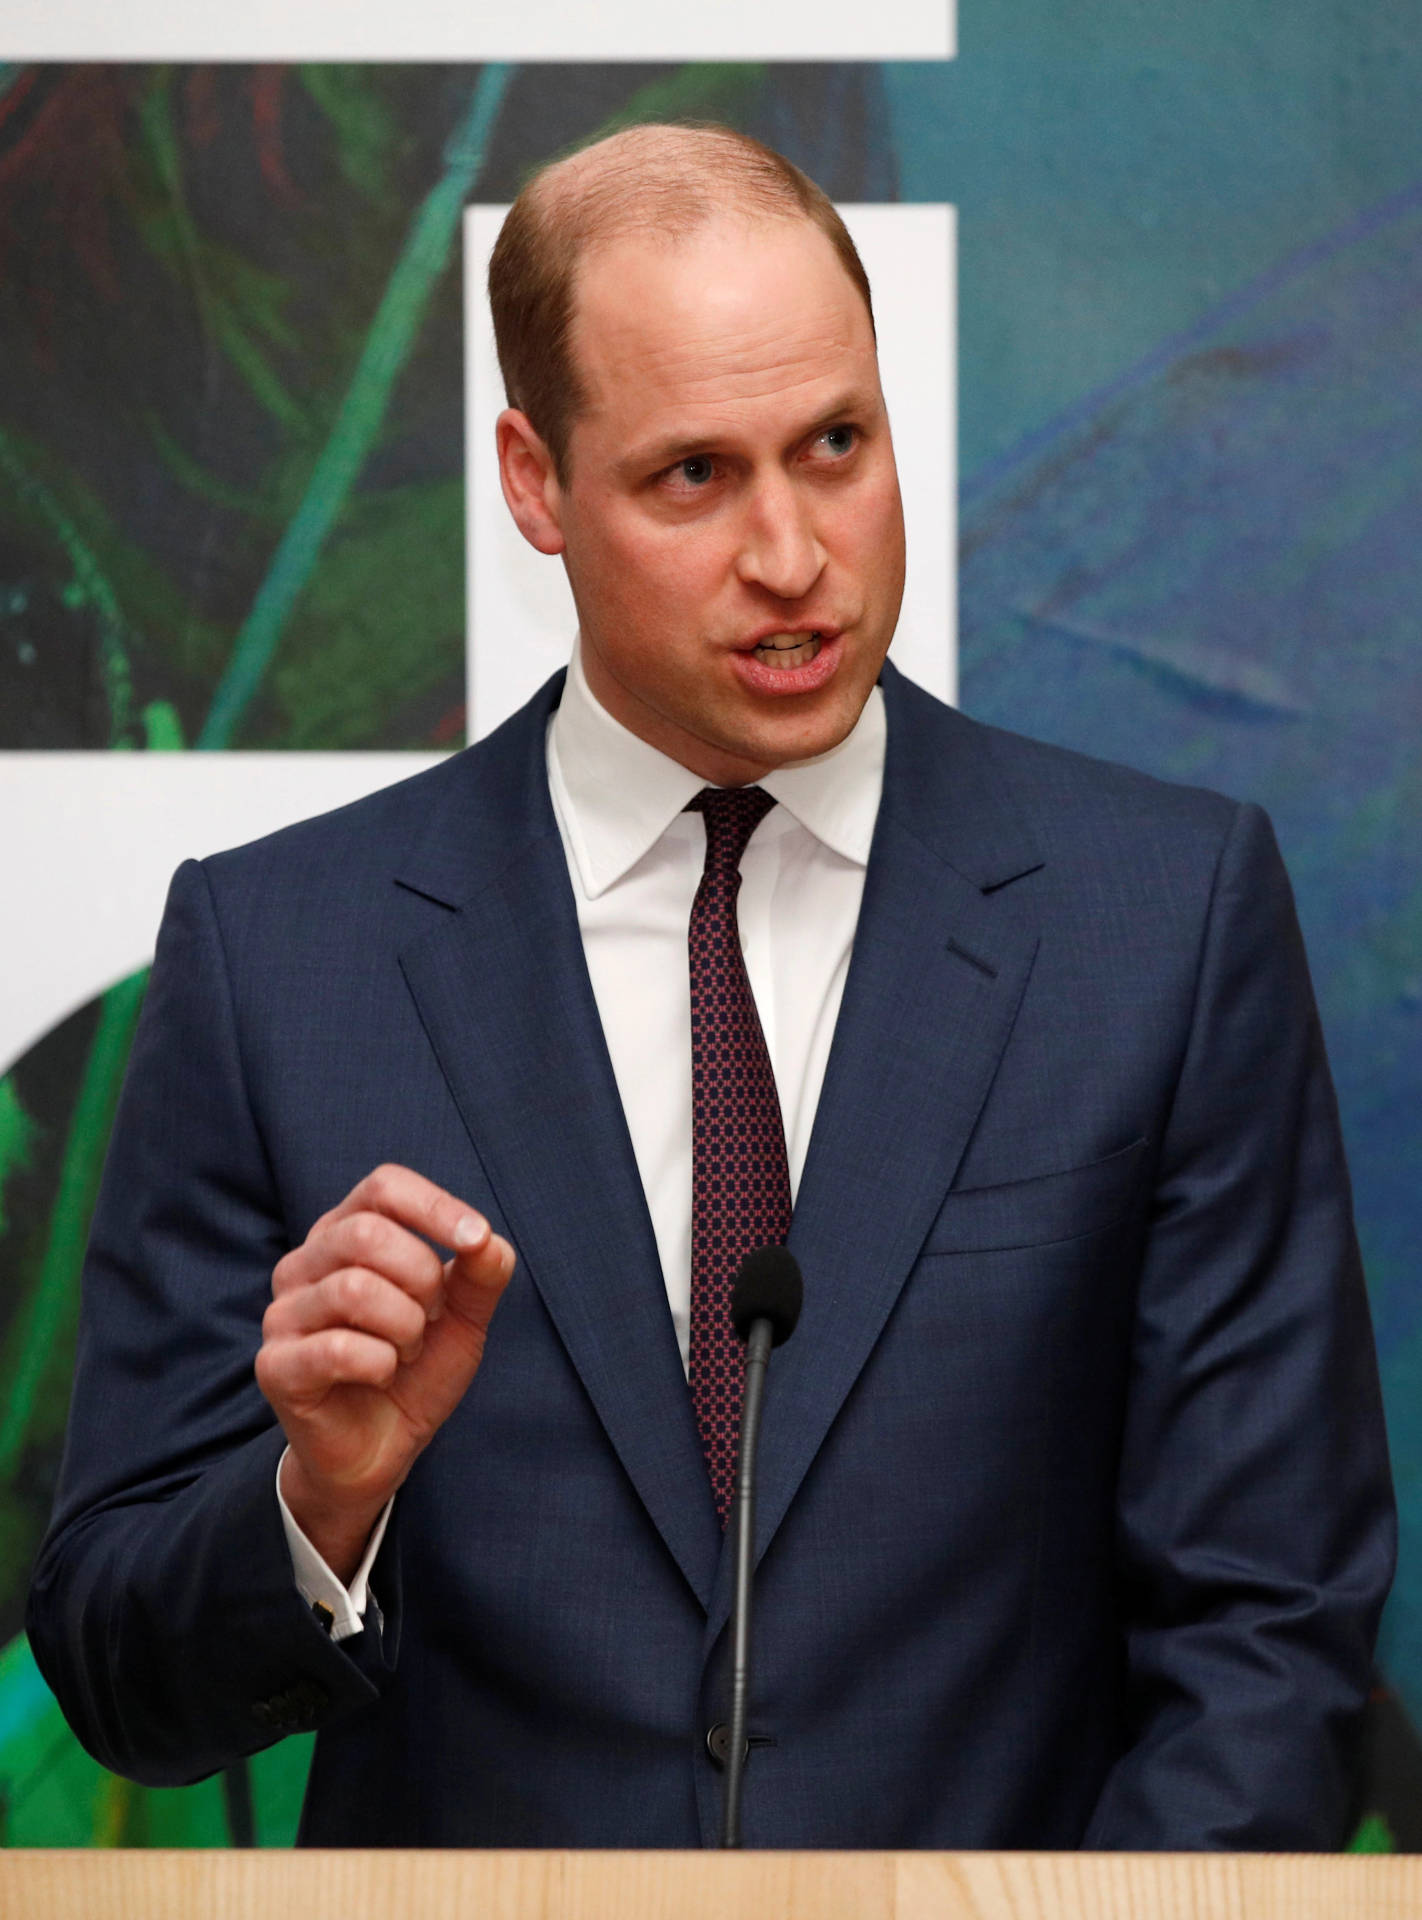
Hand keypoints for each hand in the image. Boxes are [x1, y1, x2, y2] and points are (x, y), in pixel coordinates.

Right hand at [256, 1164, 514, 1581]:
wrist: (382, 1449)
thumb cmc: (416, 1369)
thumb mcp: (465, 1317)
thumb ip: (482, 1273)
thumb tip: (488, 1241)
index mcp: (346, 1233)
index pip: (383, 1186)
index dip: (435, 1206)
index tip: (477, 1240)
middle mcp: (305, 1263)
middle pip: (368, 1232)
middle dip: (422, 1279)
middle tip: (430, 1319)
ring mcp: (283, 1313)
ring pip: (354, 1288)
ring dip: (404, 1327)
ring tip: (405, 1350)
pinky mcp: (275, 1365)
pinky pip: (336, 1349)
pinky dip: (380, 1363)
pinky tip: (382, 1375)